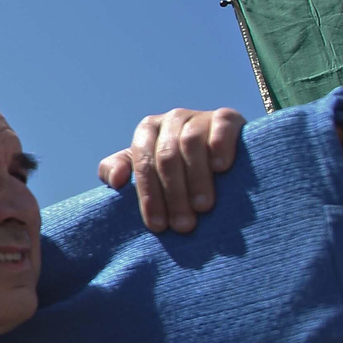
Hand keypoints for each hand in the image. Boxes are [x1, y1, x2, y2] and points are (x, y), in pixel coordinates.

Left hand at [97, 107, 244, 233]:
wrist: (219, 150)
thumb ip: (114, 170)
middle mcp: (171, 119)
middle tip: (183, 225)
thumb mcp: (143, 168)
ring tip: (202, 207)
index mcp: (147, 130)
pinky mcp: (227, 117)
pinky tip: (220, 168)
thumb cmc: (174, 167)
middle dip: (173, 195)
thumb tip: (116, 180)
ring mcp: (199, 117)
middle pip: (166, 157)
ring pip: (190, 144)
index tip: (158, 226)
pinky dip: (219, 146)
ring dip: (196, 178)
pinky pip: (221, 127)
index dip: (149, 196)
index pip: (143, 164)